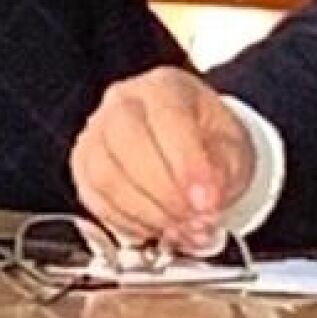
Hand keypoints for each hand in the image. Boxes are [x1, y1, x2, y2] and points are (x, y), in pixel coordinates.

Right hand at [70, 66, 254, 251]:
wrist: (194, 146)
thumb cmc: (210, 141)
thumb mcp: (234, 149)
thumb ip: (224, 171)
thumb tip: (205, 203)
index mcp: (164, 87)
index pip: (168, 119)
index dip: (187, 165)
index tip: (208, 204)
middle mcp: (122, 102)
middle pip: (127, 144)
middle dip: (165, 194)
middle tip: (196, 223)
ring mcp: (95, 133)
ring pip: (105, 175)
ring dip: (147, 213)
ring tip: (181, 230)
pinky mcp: (82, 165)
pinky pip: (94, 198)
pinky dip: (127, 222)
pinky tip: (156, 229)